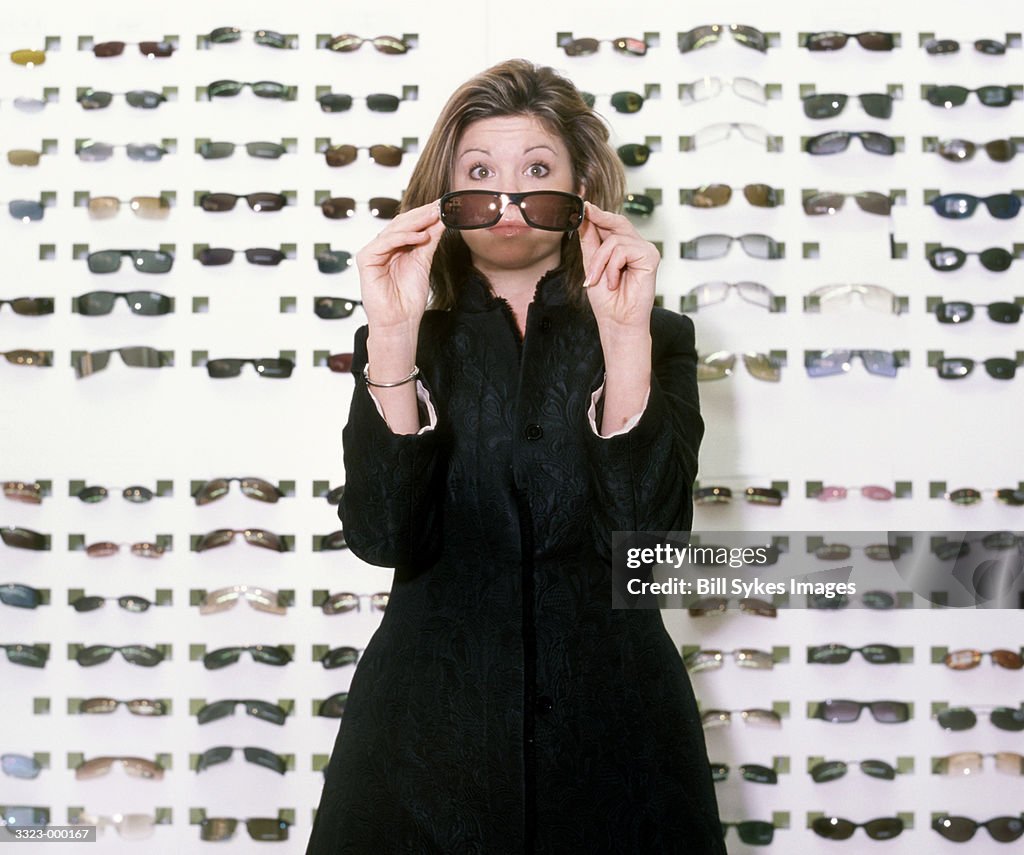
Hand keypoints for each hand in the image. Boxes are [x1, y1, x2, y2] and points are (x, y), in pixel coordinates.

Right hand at [355, 200, 445, 337]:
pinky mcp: (366, 259)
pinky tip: (421, 236)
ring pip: (394, 229)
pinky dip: (404, 237)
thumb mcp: (424, 261)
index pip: (408, 224)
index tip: (443, 206)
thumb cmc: (409, 298)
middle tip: (440, 206)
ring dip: (416, 222)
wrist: (400, 321)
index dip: (425, 214)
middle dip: (422, 214)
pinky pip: (386, 242)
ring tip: (434, 217)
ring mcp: (373, 252)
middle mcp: (382, 247)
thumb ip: (430, 240)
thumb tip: (441, 219)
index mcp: (394, 247)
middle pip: (401, 223)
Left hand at [578, 201, 658, 333]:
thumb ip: (590, 241)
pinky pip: (623, 250)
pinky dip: (612, 267)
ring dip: (600, 262)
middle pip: (616, 222)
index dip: (597, 213)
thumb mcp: (592, 265)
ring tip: (599, 279)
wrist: (617, 320)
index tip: (583, 202)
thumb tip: (585, 216)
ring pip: (615, 240)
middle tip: (585, 211)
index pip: (610, 224)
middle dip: (598, 219)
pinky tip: (614, 282)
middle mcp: (635, 245)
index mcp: (621, 247)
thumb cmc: (607, 300)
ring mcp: (644, 249)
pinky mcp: (650, 256)